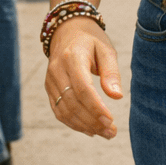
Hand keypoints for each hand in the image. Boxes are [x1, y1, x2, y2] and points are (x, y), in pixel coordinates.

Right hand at [45, 18, 122, 138]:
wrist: (67, 30)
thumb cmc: (91, 40)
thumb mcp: (106, 50)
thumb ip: (111, 73)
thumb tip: (117, 97)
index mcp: (73, 57)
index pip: (82, 88)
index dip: (95, 107)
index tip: (111, 120)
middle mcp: (57, 70)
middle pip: (72, 103)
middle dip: (92, 121)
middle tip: (112, 132)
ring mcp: (50, 80)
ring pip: (64, 110)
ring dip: (84, 126)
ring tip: (105, 134)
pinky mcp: (48, 88)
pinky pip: (58, 110)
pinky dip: (73, 123)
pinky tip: (90, 130)